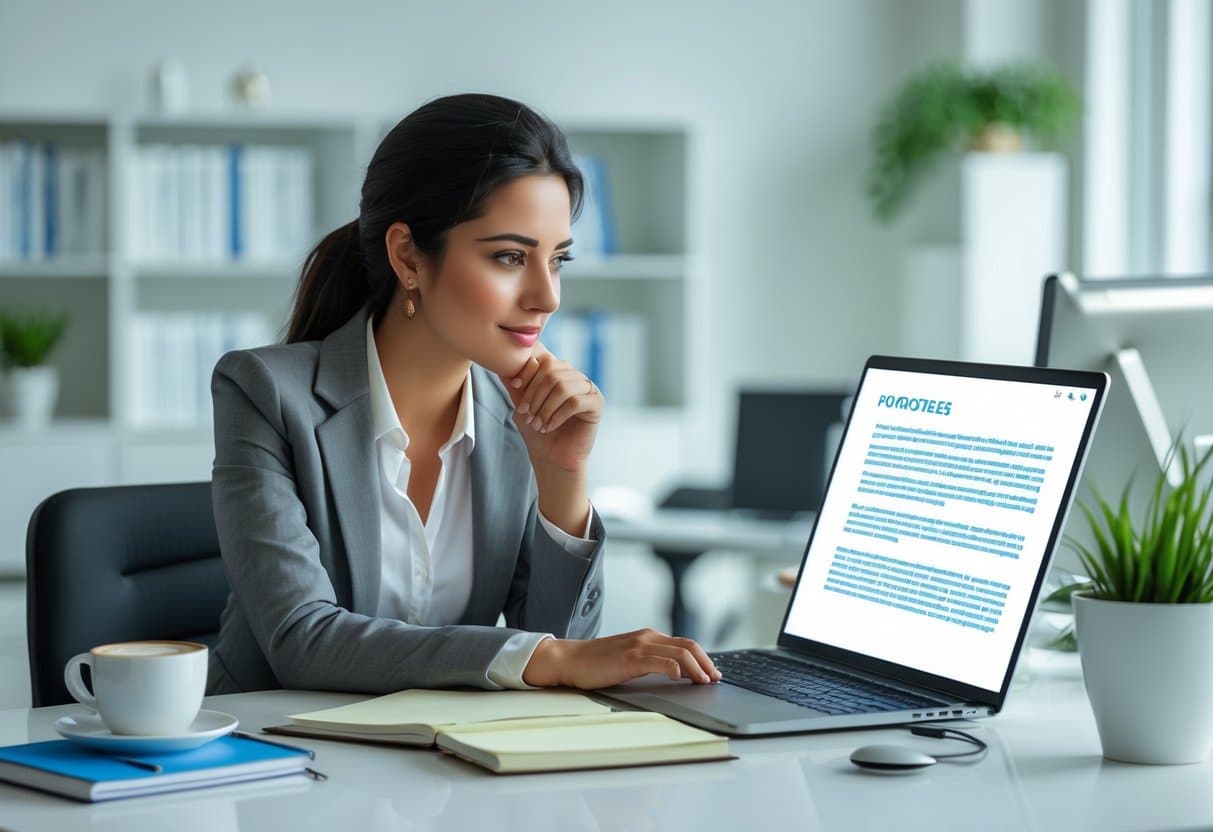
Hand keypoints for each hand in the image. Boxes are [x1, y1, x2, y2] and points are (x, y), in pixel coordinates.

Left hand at [500, 342, 601, 473]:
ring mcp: (588, 388)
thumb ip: (515, 384)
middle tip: (526, 414)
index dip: (528, 372)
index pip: (544, 360)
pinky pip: (575, 402)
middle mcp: (575, 376)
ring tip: (537, 424)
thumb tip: (501, 364)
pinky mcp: (597, 403)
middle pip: (552, 372)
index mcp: (560, 372)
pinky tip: (550, 427)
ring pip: (563, 387)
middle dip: (535, 394)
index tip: (516, 386)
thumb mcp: (521, 403)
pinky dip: (557, 415)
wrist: (551, 457)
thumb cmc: (537, 430)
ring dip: (545, 408)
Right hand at [522, 628, 721, 688]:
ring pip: (679, 652)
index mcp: (648, 637)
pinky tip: (680, 677)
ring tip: (704, 681)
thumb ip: (649, 661)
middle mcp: (647, 637)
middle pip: (688, 645)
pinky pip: (659, 661)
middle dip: (706, 663)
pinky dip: (674, 668)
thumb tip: (674, 674)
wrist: (570, 660)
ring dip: (696, 667)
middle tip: (715, 679)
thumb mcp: (629, 659)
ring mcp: (638, 646)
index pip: (685, 644)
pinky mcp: (630, 659)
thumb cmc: (597, 663)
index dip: (703, 658)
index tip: (712, 673)